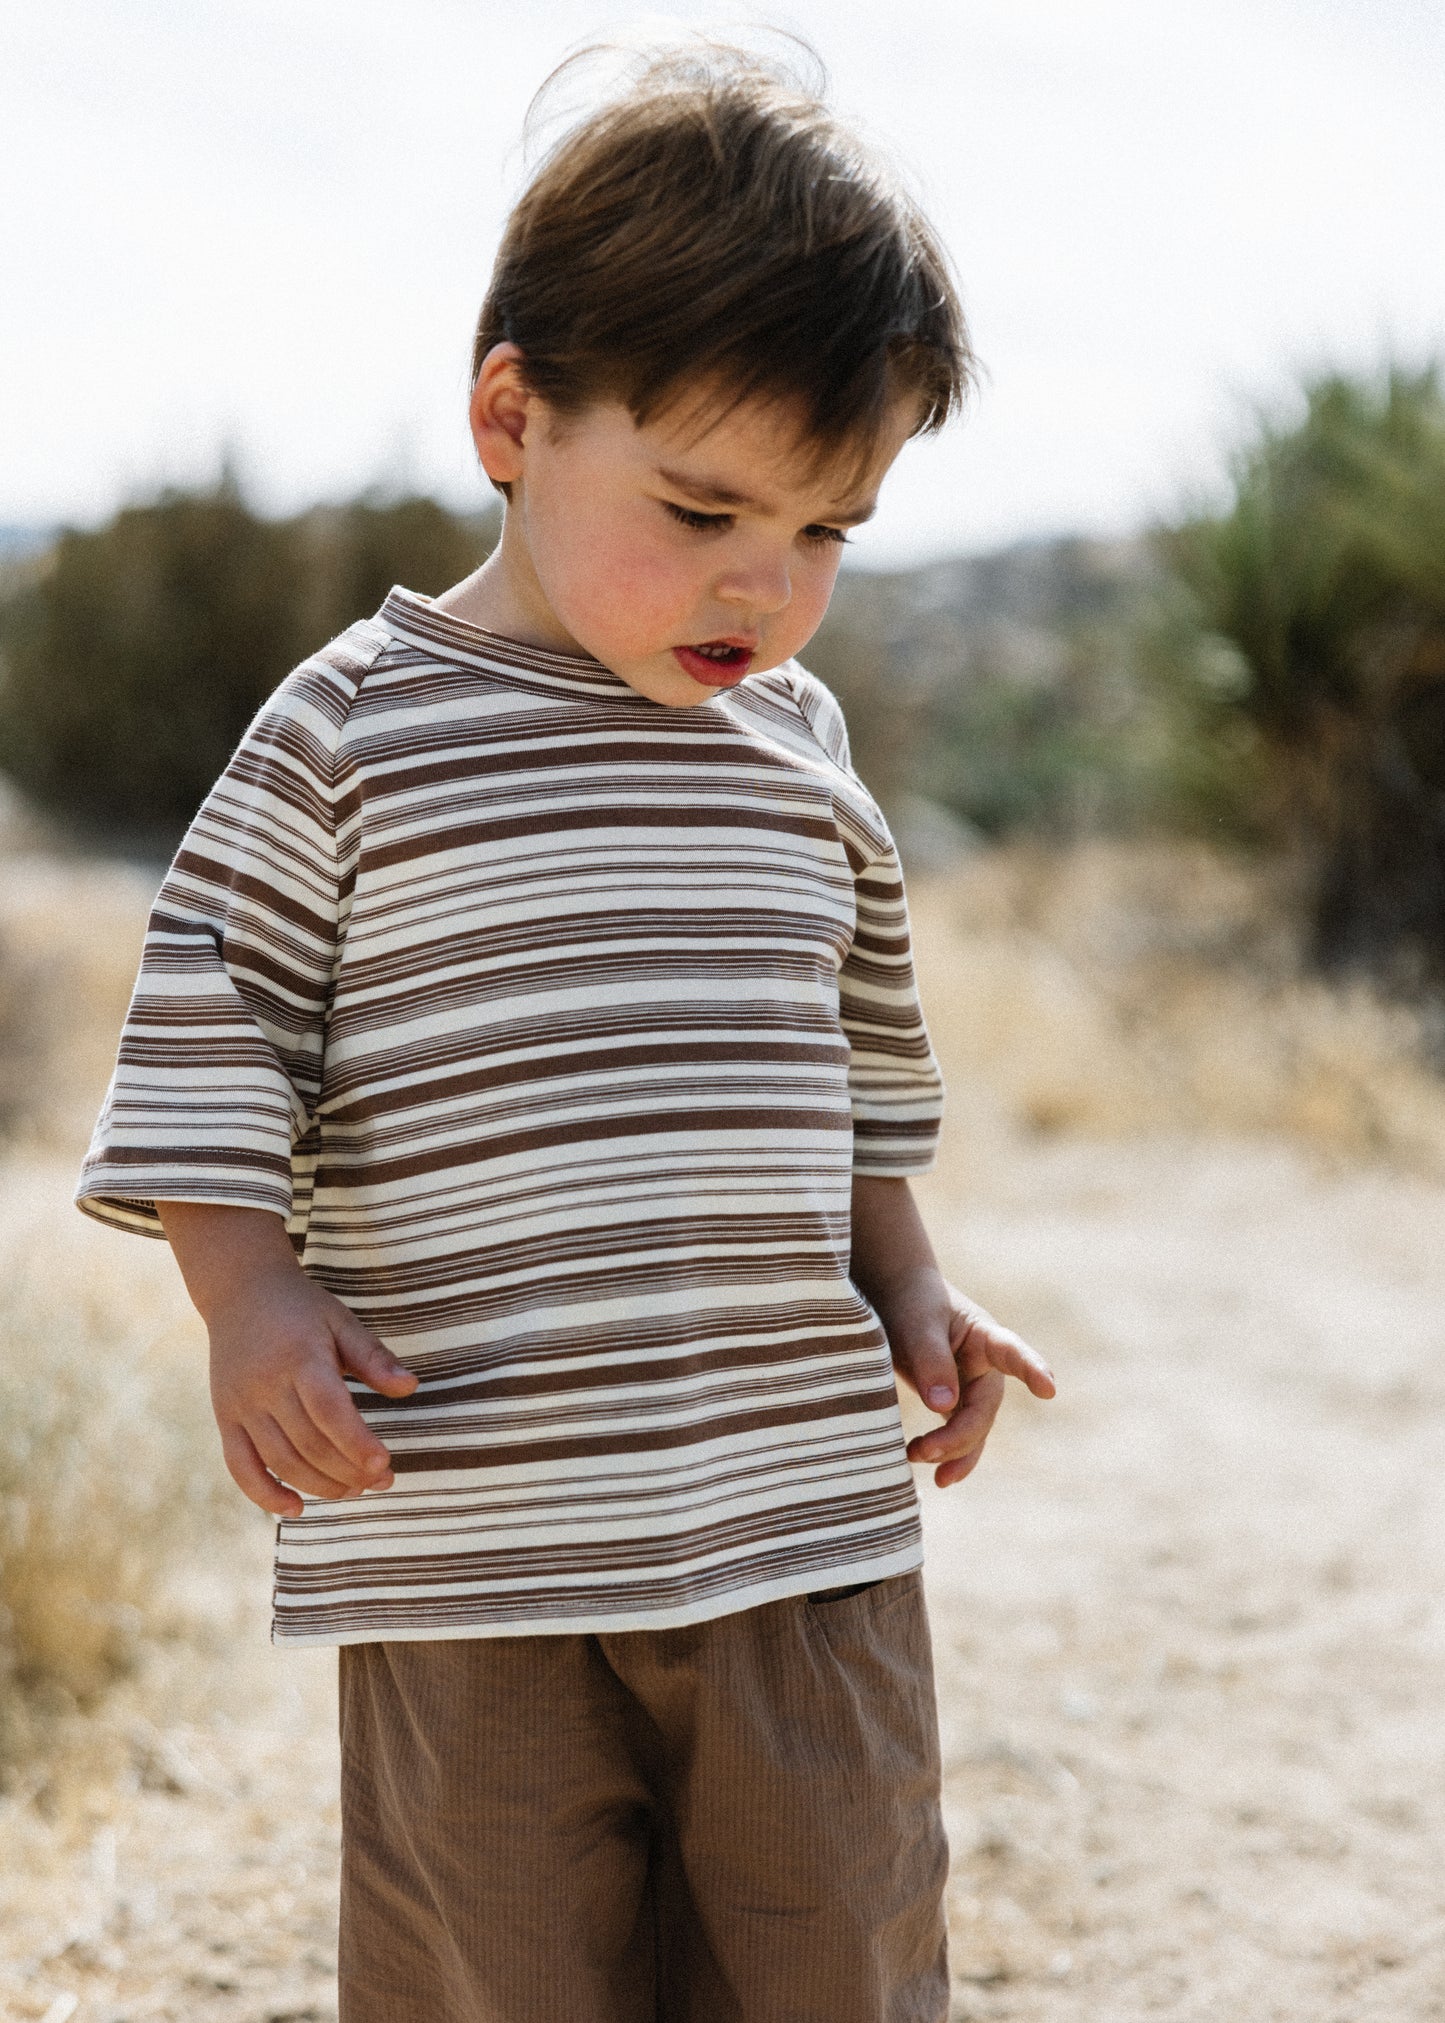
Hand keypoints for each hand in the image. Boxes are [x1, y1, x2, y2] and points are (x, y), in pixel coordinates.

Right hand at [207, 1266, 418, 1517]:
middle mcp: (266, 1385)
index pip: (330, 1411)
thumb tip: (411, 1387)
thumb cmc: (302, 1309)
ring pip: (279, 1460)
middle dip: (348, 1471)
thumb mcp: (341, 1322)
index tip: (384, 1466)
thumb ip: (374, 1357)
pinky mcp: (224, 1418)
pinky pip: (240, 1466)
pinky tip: (296, 1509)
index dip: (357, 1444)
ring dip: (317, 1485)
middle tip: (381, 1483)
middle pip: (308, 1443)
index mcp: (300, 1357)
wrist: (240, 1292)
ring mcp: (240, 1404)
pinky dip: (264, 1494)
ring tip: (351, 1491)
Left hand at [885, 1270, 1054, 1487]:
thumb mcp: (917, 1325)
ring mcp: (971, 1386)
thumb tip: (944, 1406)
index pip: (1012, 1353)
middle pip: (983, 1410)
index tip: (1048, 1388)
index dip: (1031, 1370)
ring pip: (973, 1430)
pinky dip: (946, 1454)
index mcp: (984, 1336)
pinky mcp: (952, 1401)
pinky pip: (957, 1435)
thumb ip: (931, 1361)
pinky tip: (936, 1475)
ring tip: (915, 1457)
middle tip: (922, 1450)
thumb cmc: (911, 1303)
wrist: (895, 1297)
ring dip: (952, 1452)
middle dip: (958, 1436)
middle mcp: (985, 1366)